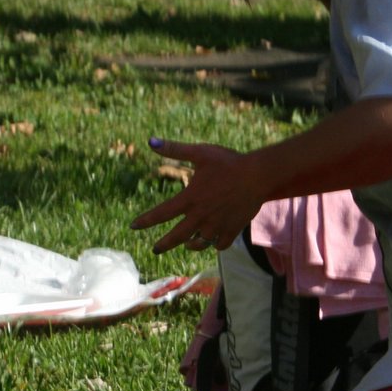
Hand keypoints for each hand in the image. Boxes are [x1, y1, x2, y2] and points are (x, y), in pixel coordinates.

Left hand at [130, 138, 264, 254]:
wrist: (258, 175)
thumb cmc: (228, 162)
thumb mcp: (200, 153)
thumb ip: (175, 150)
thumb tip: (149, 141)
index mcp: (190, 198)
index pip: (161, 213)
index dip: (145, 221)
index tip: (133, 226)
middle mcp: (200, 216)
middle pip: (176, 236)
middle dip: (163, 245)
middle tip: (154, 250)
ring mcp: (217, 225)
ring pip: (199, 243)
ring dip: (190, 245)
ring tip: (187, 244)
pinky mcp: (232, 229)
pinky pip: (220, 244)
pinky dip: (215, 245)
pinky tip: (213, 242)